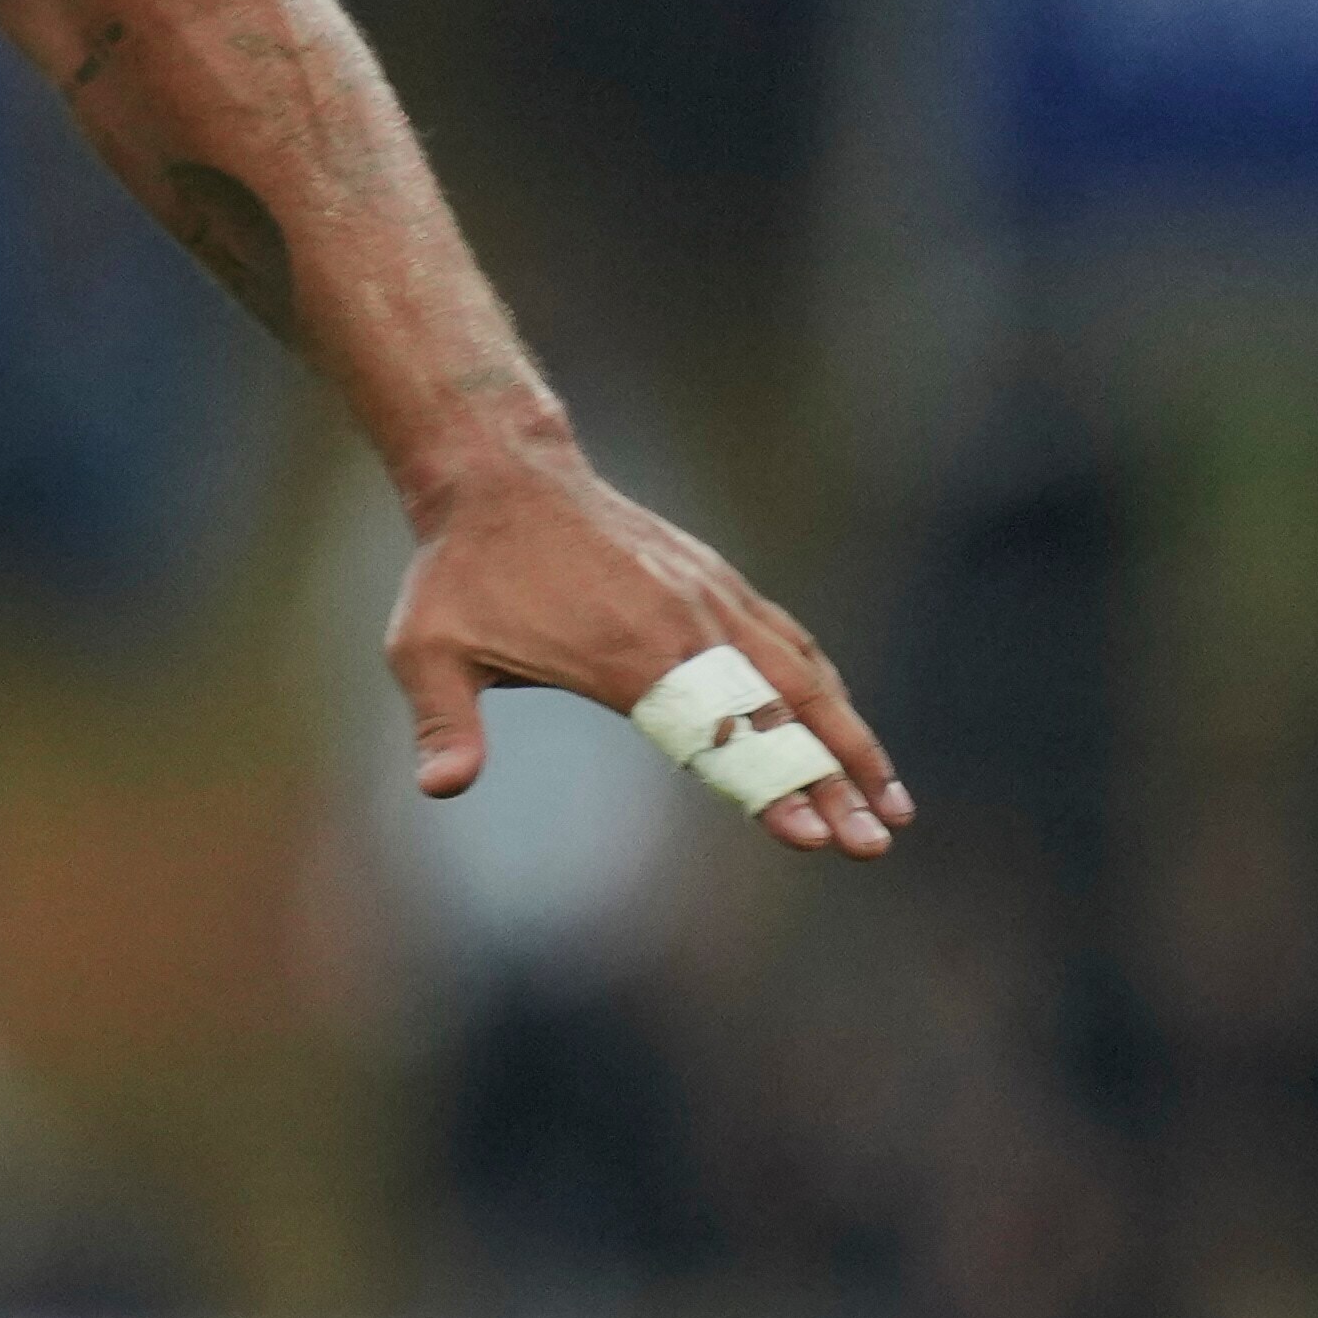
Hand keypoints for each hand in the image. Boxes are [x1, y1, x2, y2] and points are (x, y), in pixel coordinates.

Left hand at [391, 453, 909, 860]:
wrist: (501, 474)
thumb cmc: (459, 572)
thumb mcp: (426, 648)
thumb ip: (444, 721)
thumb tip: (438, 787)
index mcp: (625, 654)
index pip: (714, 734)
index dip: (765, 786)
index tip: (813, 835)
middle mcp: (685, 626)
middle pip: (778, 713)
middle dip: (832, 780)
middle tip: (875, 843)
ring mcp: (709, 599)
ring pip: (802, 675)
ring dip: (850, 739)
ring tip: (892, 803)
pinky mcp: (716, 582)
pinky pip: (788, 638)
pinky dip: (826, 687)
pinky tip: (847, 726)